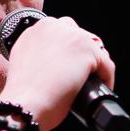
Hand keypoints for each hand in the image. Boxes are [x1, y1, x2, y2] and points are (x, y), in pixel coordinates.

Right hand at [0, 16, 113, 130]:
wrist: (25, 104)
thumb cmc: (22, 94)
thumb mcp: (24, 63)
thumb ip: (36, 54)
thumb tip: (53, 62)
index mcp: (36, 29)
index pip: (62, 34)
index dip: (69, 53)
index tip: (70, 67)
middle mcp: (53, 26)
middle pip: (80, 37)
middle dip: (83, 55)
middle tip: (82, 76)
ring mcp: (72, 36)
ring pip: (95, 49)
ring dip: (95, 66)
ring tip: (91, 84)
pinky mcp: (88, 50)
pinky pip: (107, 65)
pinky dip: (107, 79)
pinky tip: (99, 92)